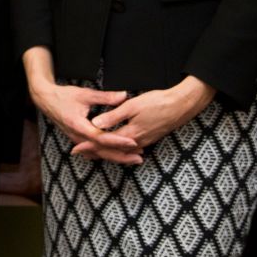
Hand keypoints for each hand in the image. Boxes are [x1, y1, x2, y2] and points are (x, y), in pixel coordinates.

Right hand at [23, 46, 139, 164]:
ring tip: (133, 157)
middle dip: (121, 156)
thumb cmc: (64, 96)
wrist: (46, 100)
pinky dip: (107, 154)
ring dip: (116, 156)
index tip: (133, 142)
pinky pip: (94, 151)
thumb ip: (105, 96)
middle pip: (101, 152)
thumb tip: (124, 96)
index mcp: (79, 126)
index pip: (101, 138)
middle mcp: (78, 137)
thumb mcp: (85, 94)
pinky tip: (117, 155)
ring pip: (98, 154)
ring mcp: (77, 140)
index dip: (118, 141)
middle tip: (139, 157)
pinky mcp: (78, 140)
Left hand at [90, 76, 215, 151]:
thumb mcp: (132, 106)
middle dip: (95, 152)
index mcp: (130, 134)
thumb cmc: (157, 102)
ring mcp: (144, 142)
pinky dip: (118, 150)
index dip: (89, 145)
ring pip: (121, 151)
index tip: (76, 148)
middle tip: (80, 153)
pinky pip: (129, 149)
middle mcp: (137, 142)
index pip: (105, 143)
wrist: (180, 106)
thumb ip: (113, 116)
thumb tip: (96, 124)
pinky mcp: (149, 139)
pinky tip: (114, 147)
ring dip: (106, 152)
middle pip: (112, 151)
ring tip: (92, 152)